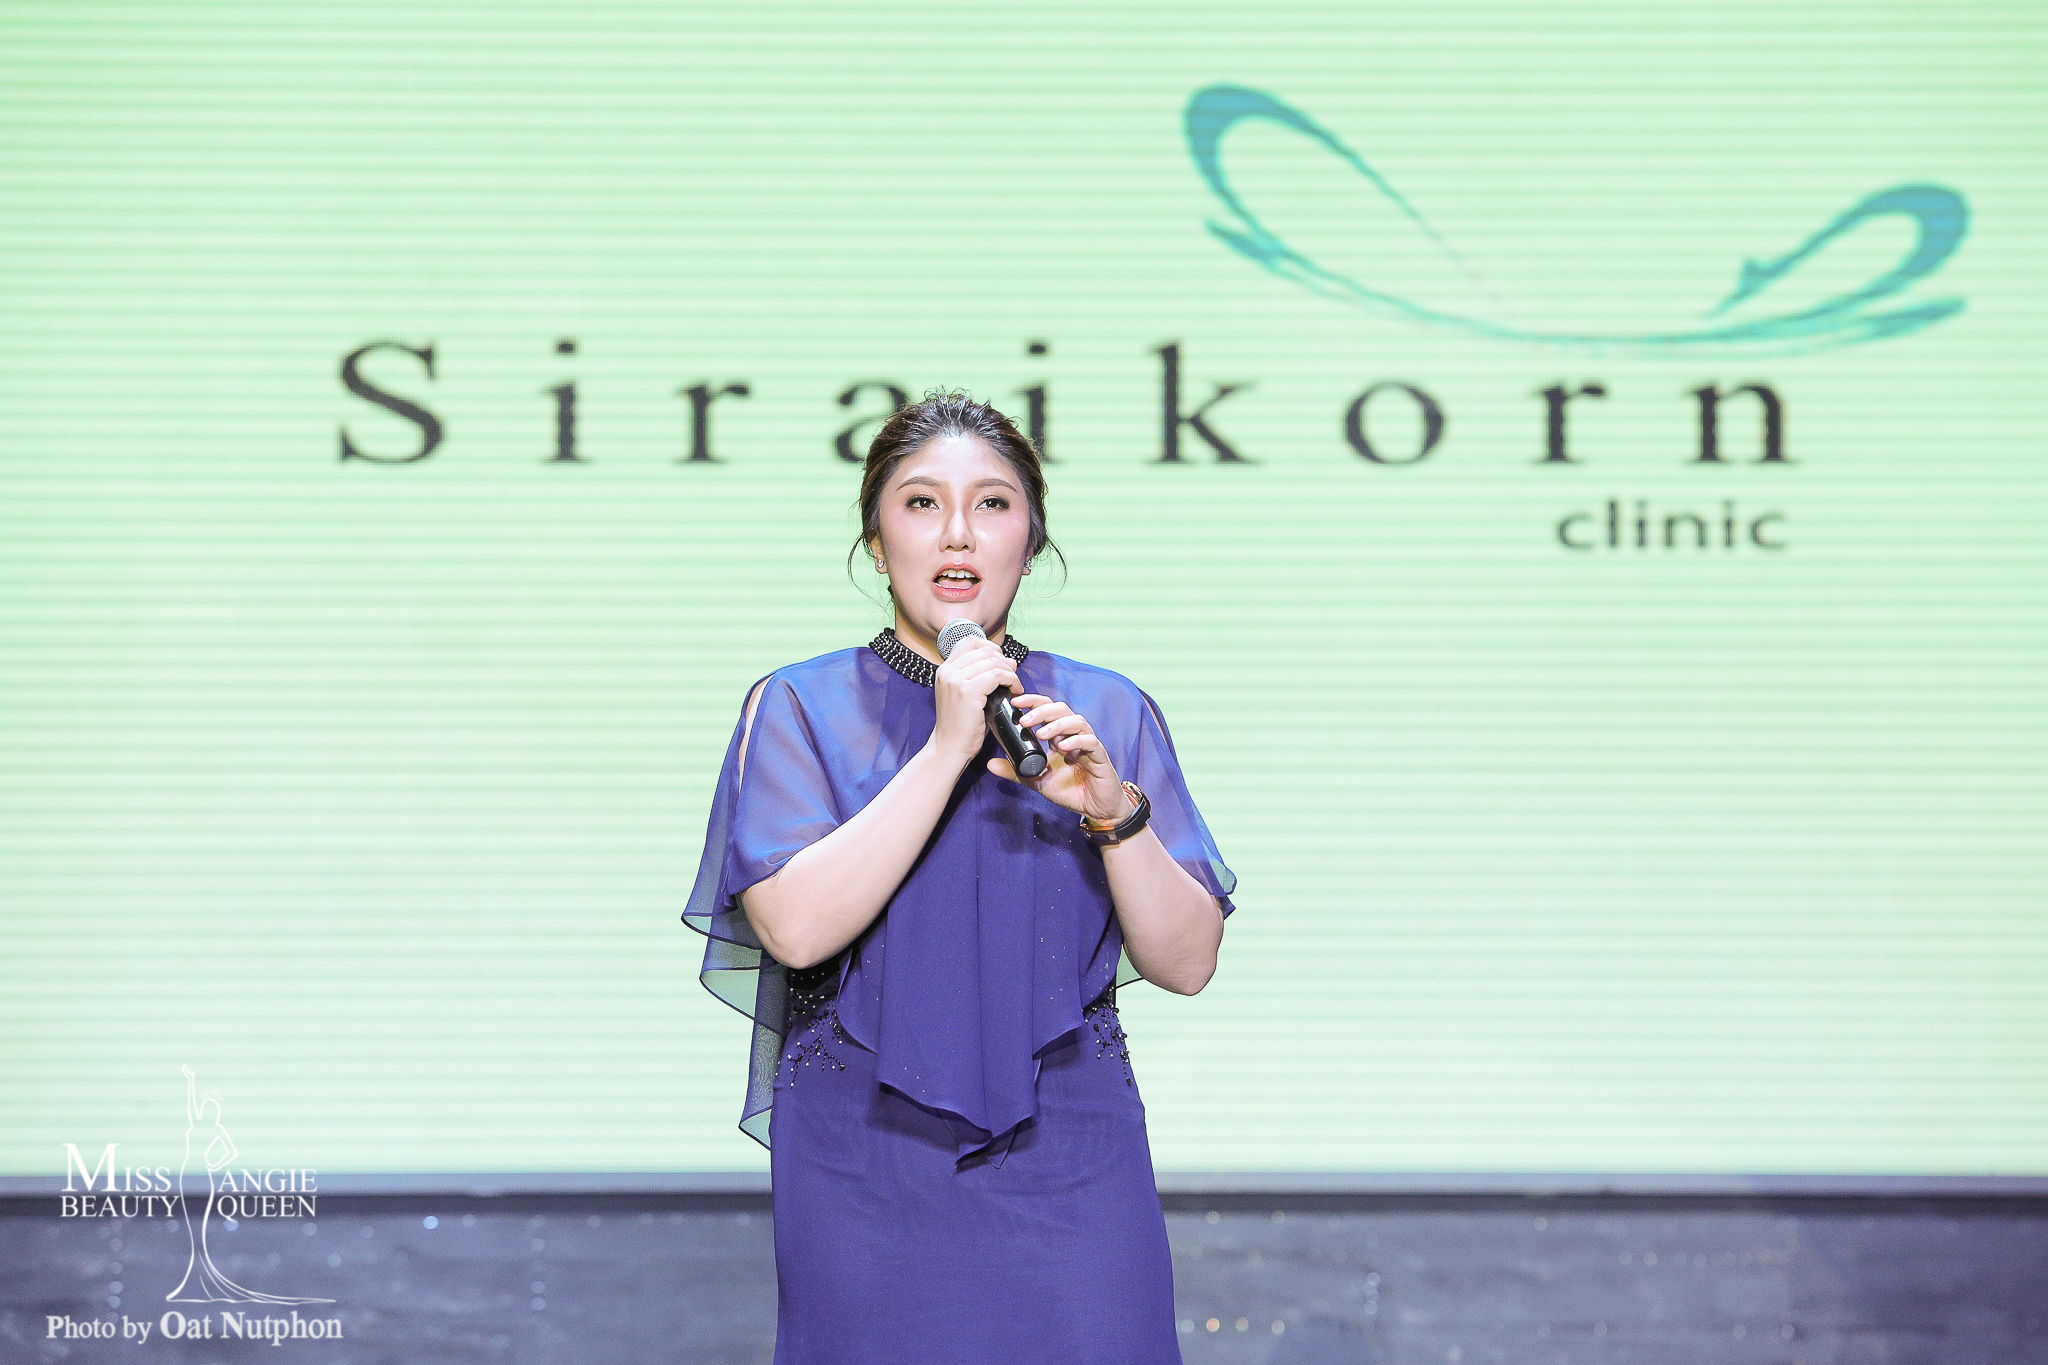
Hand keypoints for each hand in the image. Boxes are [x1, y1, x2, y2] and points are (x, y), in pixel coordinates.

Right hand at [928, 636, 1020, 762]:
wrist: (949, 748)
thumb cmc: (961, 725)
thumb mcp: (967, 695)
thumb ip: (983, 676)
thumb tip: (1010, 660)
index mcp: (945, 669)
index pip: (970, 642)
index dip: (991, 648)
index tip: (1001, 663)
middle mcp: (947, 671)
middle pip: (985, 650)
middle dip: (1004, 661)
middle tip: (1012, 678)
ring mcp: (956, 680)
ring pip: (993, 661)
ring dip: (1010, 672)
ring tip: (1015, 686)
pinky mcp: (967, 691)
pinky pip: (997, 675)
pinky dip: (1011, 680)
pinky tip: (1015, 691)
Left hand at [990, 694, 1127, 821]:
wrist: (1095, 809)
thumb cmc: (1070, 791)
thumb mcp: (1037, 780)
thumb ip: (1015, 771)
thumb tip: (990, 764)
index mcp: (1058, 736)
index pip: (1046, 710)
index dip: (1032, 702)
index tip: (1015, 702)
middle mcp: (1073, 735)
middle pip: (1060, 710)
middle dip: (1041, 711)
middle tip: (1025, 720)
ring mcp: (1087, 744)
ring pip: (1077, 721)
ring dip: (1057, 724)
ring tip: (1041, 734)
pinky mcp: (1100, 756)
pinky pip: (1090, 742)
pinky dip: (1076, 741)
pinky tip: (1062, 747)